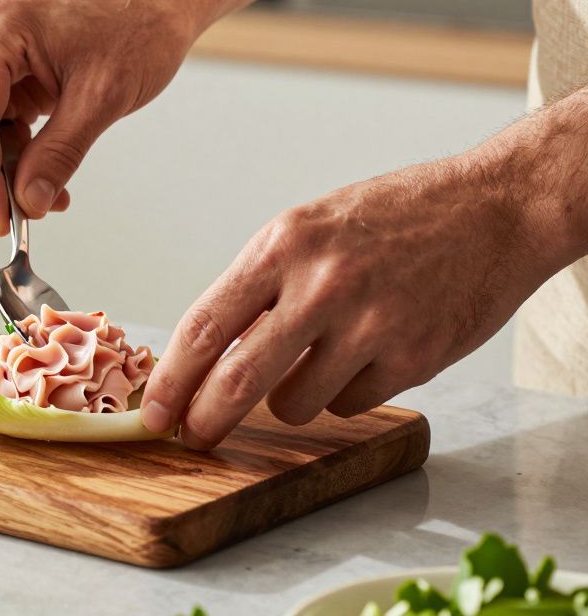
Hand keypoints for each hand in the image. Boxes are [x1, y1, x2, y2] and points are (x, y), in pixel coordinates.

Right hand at [0, 0, 195, 234]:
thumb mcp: (102, 98)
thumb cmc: (136, 29)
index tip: (3, 221)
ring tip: (51, 189)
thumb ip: (59, 154)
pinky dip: (13, 152)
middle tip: (33, 208)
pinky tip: (45, 167)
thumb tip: (28, 203)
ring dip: (5, 168)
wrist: (154, 0)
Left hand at [140, 151, 569, 448]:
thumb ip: (258, 287)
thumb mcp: (307, 228)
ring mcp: (371, 326)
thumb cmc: (391, 217)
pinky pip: (348, 405)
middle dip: (205, 419)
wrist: (493, 209)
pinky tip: (369, 351)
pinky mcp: (413, 358)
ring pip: (293, 404)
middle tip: (193, 436)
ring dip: (290, 397)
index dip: (170, 380)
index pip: (205, 326)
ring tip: (317, 356)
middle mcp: (322, 285)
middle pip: (238, 380)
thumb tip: (205, 355)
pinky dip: (345, 391)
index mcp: (283, 245)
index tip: (153, 411)